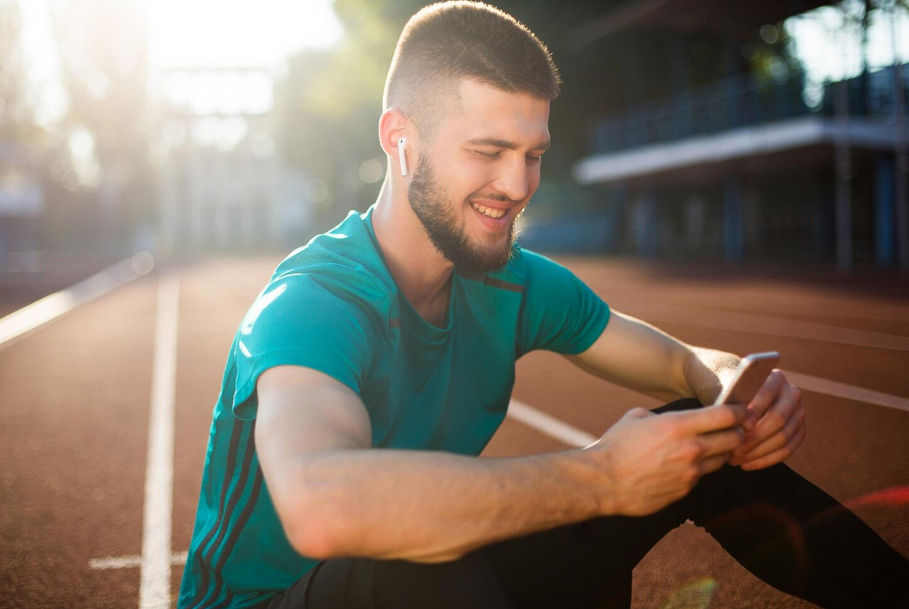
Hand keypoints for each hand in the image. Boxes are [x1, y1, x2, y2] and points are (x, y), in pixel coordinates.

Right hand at [587, 403, 746, 515]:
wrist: (604, 481)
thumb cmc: (616, 446)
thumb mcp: (637, 417)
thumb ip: (662, 415)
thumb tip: (670, 418)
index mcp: (679, 425)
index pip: (727, 415)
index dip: (740, 411)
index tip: (741, 410)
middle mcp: (691, 448)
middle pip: (734, 438)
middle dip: (737, 432)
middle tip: (733, 428)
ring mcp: (690, 472)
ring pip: (722, 459)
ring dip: (721, 451)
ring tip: (711, 446)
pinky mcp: (685, 490)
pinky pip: (702, 476)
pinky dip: (700, 468)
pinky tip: (685, 464)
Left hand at [727, 370, 805, 470]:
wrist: (737, 393)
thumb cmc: (728, 391)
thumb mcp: (726, 389)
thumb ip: (731, 399)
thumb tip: (737, 422)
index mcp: (776, 377)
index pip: (768, 393)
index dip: (755, 411)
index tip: (740, 426)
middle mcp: (792, 393)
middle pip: (778, 419)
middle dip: (754, 438)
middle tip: (733, 450)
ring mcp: (798, 413)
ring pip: (783, 437)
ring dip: (757, 452)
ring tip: (735, 459)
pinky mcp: (799, 431)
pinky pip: (787, 450)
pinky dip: (766, 460)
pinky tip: (746, 464)